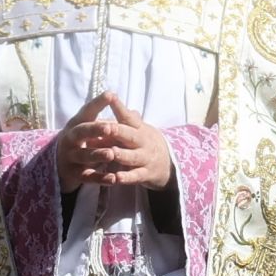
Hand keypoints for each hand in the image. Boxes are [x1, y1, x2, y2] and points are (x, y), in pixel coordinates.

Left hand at [55, 91, 173, 190]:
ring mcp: (145, 158)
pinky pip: (136, 176)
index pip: (128, 116)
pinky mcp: (146, 174)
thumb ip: (125, 117)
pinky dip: (127, 178)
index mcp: (139, 128)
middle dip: (118, 132)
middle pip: (130, 136)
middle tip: (106, 128)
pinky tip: (117, 178)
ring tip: (111, 153)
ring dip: (121, 155)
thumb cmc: (145, 142)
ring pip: (132, 157)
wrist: (168, 163)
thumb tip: (111, 98)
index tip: (110, 96)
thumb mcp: (139, 128)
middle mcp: (143, 142)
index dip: (120, 107)